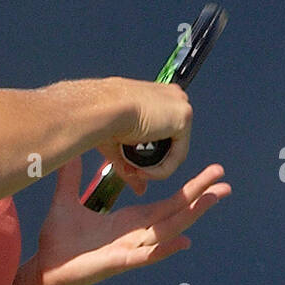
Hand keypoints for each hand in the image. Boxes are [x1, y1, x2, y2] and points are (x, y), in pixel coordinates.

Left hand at [35, 157, 230, 284]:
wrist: (45, 270)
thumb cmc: (59, 242)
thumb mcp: (66, 202)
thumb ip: (71, 178)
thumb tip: (72, 152)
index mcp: (130, 221)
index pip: (168, 203)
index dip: (190, 189)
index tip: (212, 174)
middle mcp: (136, 235)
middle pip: (176, 214)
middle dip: (201, 198)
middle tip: (225, 182)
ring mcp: (130, 250)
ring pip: (167, 231)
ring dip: (191, 216)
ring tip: (213, 200)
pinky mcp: (119, 263)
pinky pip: (146, 256)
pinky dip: (165, 249)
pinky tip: (184, 241)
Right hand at [96, 76, 193, 192]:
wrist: (100, 110)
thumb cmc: (101, 120)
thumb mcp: (119, 145)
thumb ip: (132, 165)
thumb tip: (139, 189)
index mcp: (157, 95)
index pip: (164, 129)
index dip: (151, 150)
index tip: (132, 163)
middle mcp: (172, 96)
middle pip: (172, 141)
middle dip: (154, 162)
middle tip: (133, 171)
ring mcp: (180, 105)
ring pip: (176, 150)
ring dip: (155, 168)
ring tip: (134, 171)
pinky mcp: (184, 117)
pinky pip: (178, 155)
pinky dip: (161, 170)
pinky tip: (143, 171)